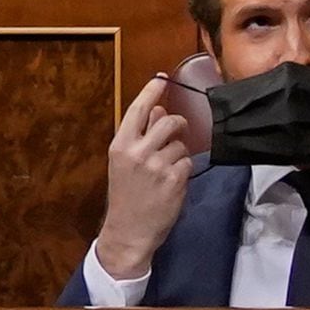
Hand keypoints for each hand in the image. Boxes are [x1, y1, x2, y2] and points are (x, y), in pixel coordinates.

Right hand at [92, 75, 191, 281]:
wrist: (129, 231)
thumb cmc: (125, 195)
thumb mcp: (123, 162)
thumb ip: (140, 136)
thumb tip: (159, 110)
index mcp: (121, 144)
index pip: (138, 109)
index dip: (152, 91)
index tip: (162, 77)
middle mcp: (138, 151)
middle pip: (168, 121)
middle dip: (178, 123)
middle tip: (179, 129)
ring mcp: (157, 166)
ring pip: (181, 144)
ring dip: (180, 152)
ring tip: (169, 168)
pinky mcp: (175, 180)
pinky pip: (188, 162)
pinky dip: (184, 169)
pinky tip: (173, 182)